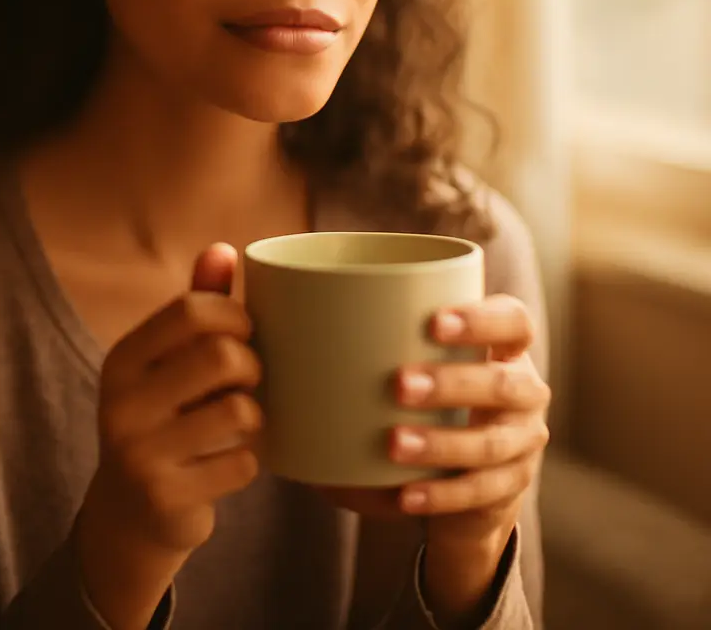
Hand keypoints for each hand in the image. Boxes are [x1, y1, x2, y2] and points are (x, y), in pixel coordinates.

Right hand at [77, 243, 261, 628]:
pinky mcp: (165, 496)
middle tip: (250, 379)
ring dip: (255, 415)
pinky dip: (249, 461)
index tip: (246, 331)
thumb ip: (196, 306)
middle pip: (221, 356)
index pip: (190, 310)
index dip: (235, 314)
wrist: (129, 516)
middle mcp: (120, 402)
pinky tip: (230, 462)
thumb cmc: (163, 419)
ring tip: (242, 418)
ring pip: (239, 411)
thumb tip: (224, 247)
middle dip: (252, 365)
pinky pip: (242, 463)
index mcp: (122, 359)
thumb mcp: (167, 362)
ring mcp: (139, 453)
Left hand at [390, 294, 549, 548]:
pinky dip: (439, 495)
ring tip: (394, 443)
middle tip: (398, 384)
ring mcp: (522, 443)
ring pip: (490, 444)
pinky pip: (477, 493)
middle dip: (450, 384)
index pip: (513, 322)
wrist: (471, 470)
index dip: (481, 320)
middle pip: (502, 384)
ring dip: (441, 443)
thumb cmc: (433, 392)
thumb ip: (381, 340)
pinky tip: (405, 493)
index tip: (433, 321)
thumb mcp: (424, 358)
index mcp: (507, 347)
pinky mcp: (508, 488)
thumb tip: (290, 331)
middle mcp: (525, 391)